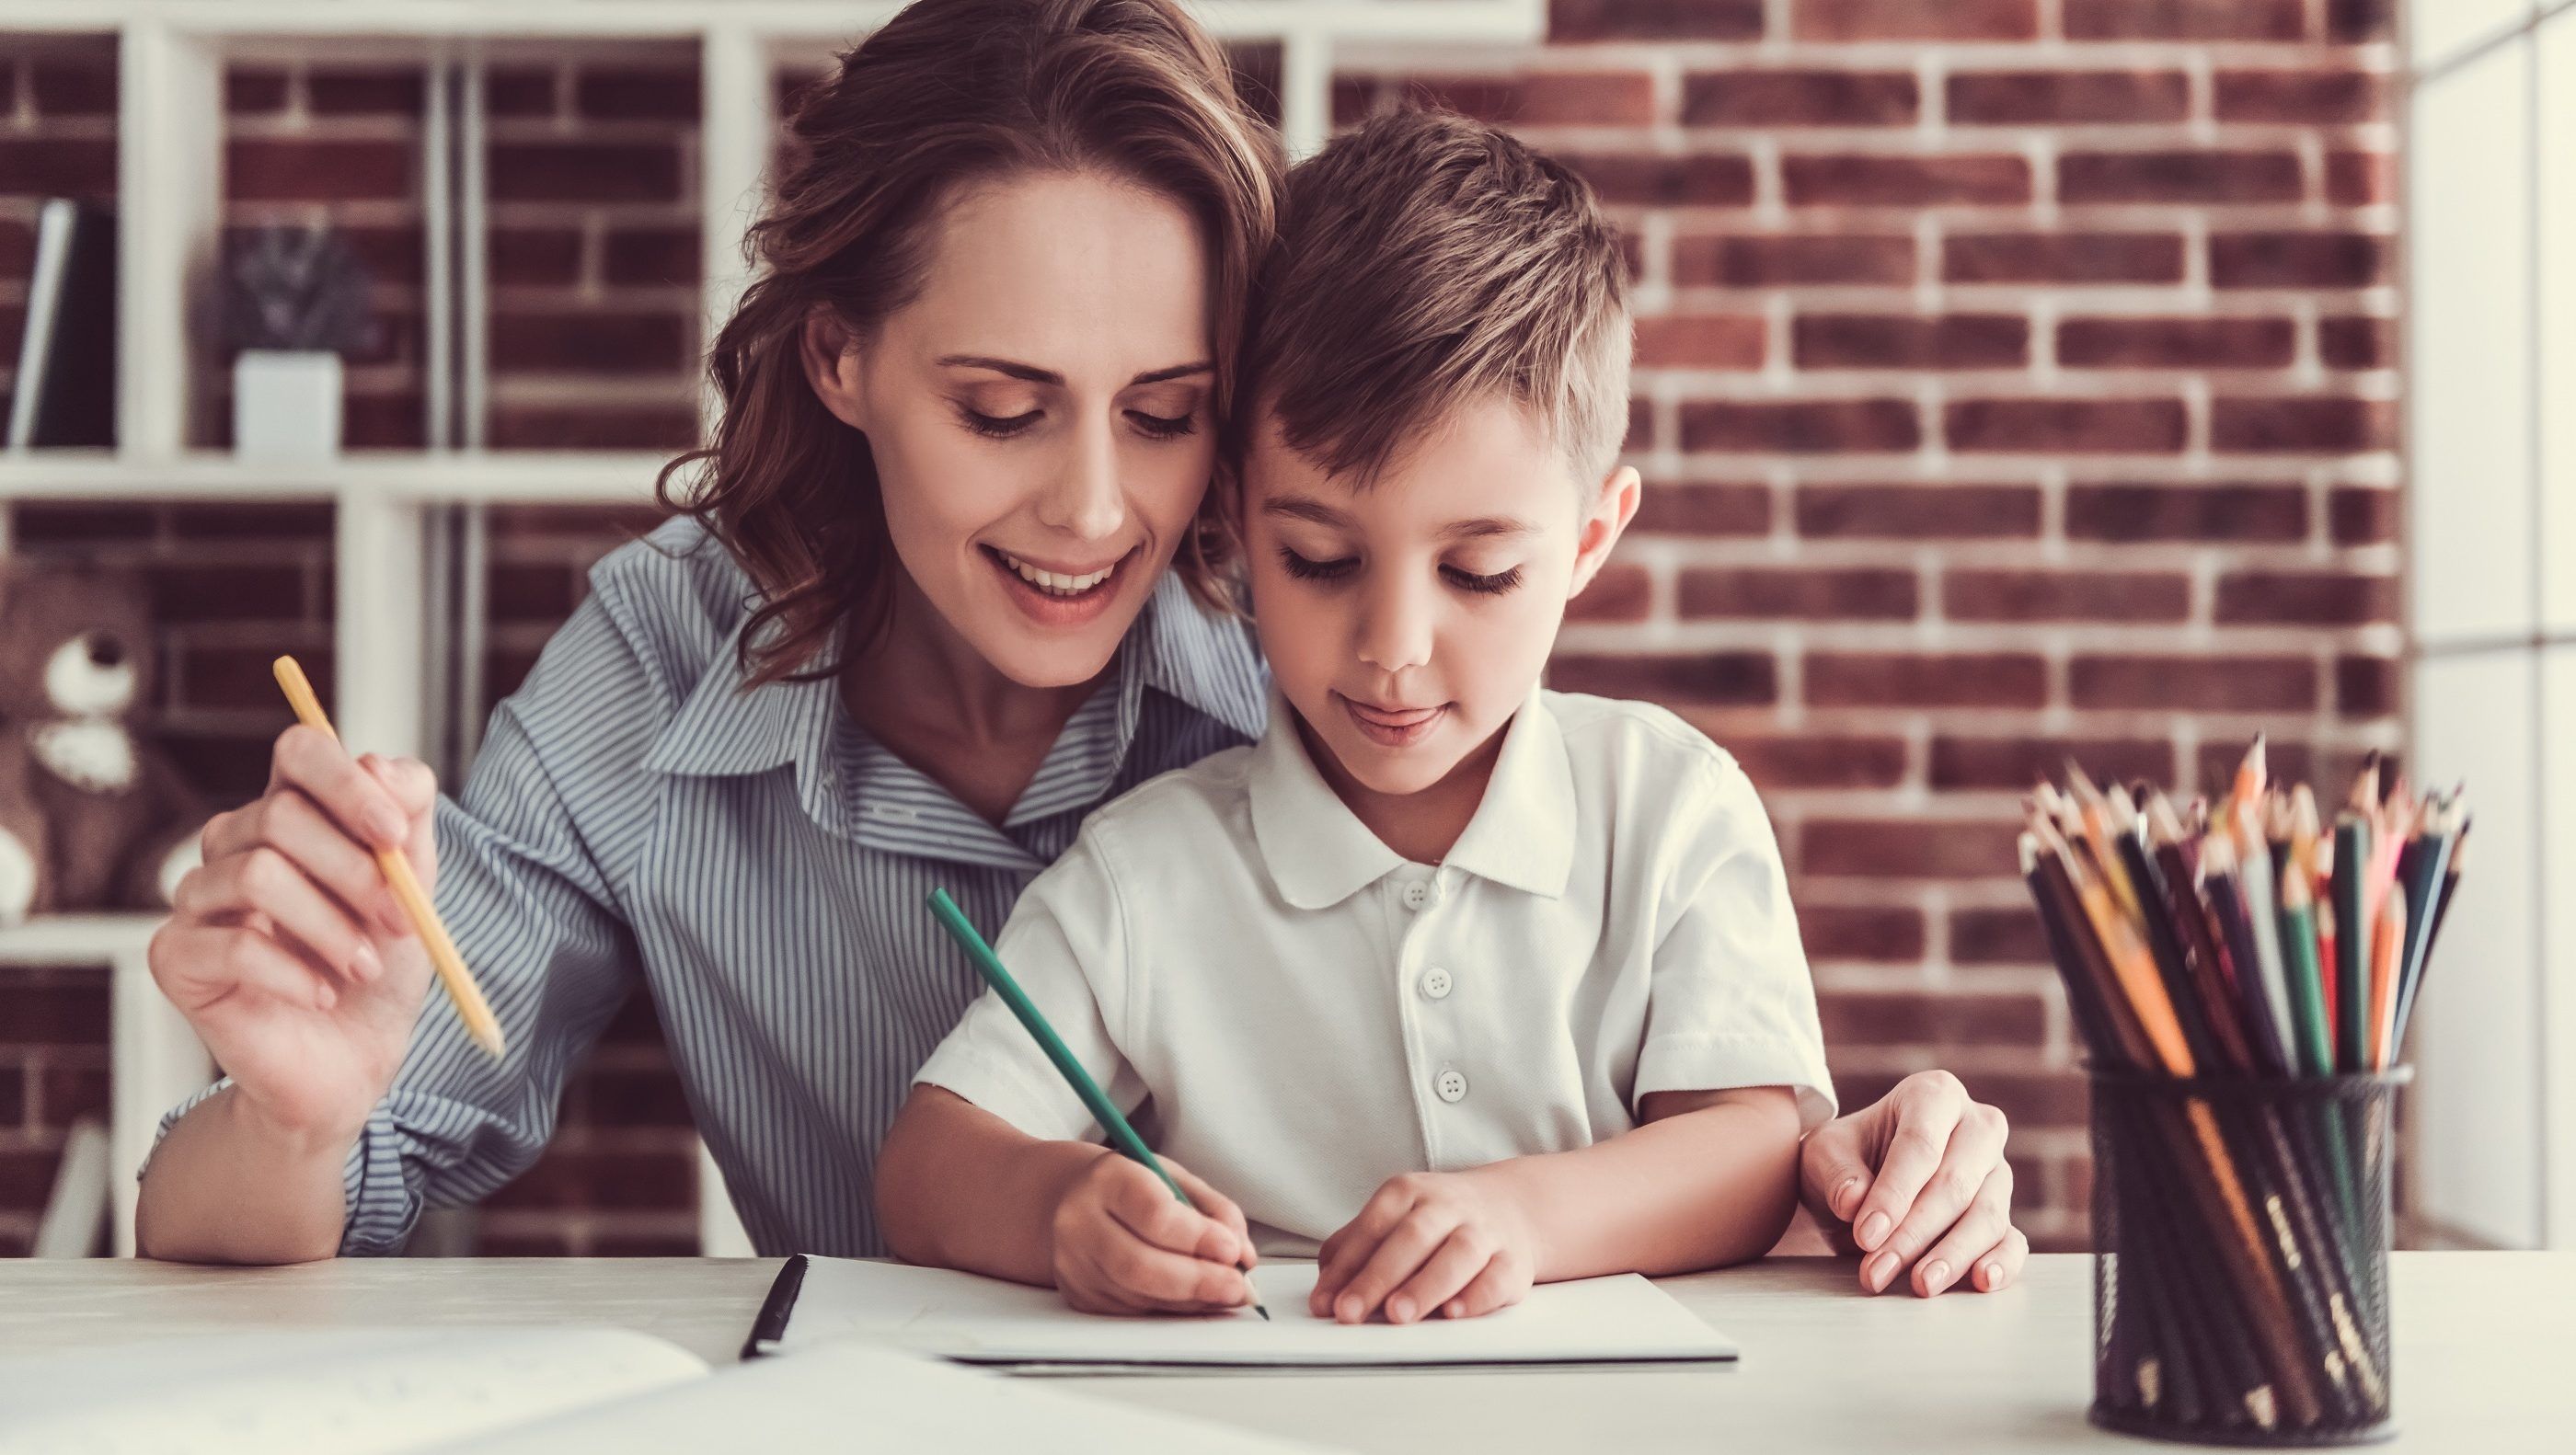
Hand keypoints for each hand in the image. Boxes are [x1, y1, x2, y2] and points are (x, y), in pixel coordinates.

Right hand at [147, 726, 439, 1146]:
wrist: (349, 1063)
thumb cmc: (378, 969)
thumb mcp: (414, 889)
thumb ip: (407, 821)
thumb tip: (382, 764)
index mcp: (293, 814)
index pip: (299, 751)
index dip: (347, 783)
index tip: (395, 837)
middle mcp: (234, 845)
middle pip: (281, 815)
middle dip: (357, 873)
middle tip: (402, 922)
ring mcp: (196, 900)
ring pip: (258, 875)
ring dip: (331, 928)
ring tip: (365, 968)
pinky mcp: (174, 957)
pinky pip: (231, 945)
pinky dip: (294, 974)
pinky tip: (322, 996)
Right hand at [1050, 1153, 1257, 1316]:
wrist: (1070, 1201)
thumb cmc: (1132, 1187)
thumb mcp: (1173, 1177)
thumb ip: (1213, 1210)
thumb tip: (1243, 1255)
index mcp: (1107, 1179)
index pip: (1154, 1214)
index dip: (1198, 1237)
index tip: (1233, 1250)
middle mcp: (1080, 1222)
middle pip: (1141, 1265)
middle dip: (1199, 1282)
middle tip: (1239, 1288)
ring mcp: (1075, 1264)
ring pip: (1139, 1295)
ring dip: (1192, 1301)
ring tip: (1226, 1295)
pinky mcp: (1080, 1295)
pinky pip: (1134, 1311)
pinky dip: (1174, 1310)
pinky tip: (1197, 1301)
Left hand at [1312, 1170, 1536, 1324]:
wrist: (1509, 1206)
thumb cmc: (1435, 1222)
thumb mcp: (1390, 1220)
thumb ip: (1353, 1252)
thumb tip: (1323, 1294)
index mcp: (1408, 1192)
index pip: (1373, 1227)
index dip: (1346, 1267)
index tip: (1326, 1303)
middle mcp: (1447, 1206)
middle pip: (1411, 1237)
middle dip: (1378, 1277)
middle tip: (1351, 1311)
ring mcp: (1483, 1232)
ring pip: (1458, 1255)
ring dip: (1425, 1286)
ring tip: (1398, 1315)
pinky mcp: (1512, 1261)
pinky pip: (1496, 1278)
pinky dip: (1476, 1297)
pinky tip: (1453, 1312)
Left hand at [1799, 1069, 2026, 1297]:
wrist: (1861, 1184)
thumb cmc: (1846, 1159)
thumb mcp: (1824, 1154)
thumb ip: (1837, 1172)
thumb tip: (1853, 1201)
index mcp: (1933, 1095)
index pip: (1921, 1145)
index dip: (1894, 1193)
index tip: (1865, 1234)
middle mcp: (1977, 1128)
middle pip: (1956, 1183)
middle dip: (1914, 1233)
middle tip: (1876, 1269)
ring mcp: (1997, 1173)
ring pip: (1987, 1215)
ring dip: (1951, 1256)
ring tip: (1919, 1285)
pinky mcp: (2005, 1216)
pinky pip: (2013, 1241)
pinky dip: (2002, 1264)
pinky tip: (1982, 1281)